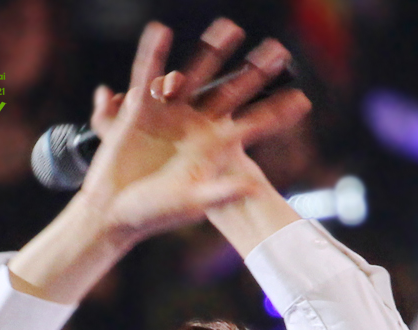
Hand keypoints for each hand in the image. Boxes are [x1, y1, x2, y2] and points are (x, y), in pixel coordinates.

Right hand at [78, 20, 310, 242]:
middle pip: (232, 92)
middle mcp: (196, 126)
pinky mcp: (141, 109)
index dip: (276, 113)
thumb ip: (221, 192)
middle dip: (255, 71)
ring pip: (197, 75)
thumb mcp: (191, 202)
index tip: (302, 100)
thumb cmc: (155, 213)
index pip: (252, 125)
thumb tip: (252, 187)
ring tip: (229, 28)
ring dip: (213, 52)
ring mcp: (171, 114)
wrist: (115, 212)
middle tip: (278, 51)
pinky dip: (153, 55)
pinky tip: (159, 32)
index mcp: (213, 148)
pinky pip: (147, 76)